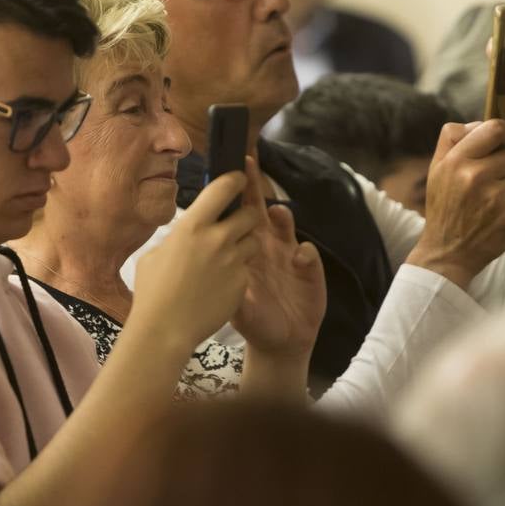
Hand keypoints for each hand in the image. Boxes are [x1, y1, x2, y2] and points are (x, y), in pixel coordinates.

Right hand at [132, 166, 262, 350]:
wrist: (165, 330)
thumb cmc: (152, 292)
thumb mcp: (154, 254)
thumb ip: (176, 239)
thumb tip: (184, 233)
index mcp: (192, 225)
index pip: (224, 187)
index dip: (236, 179)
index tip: (239, 178)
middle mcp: (217, 239)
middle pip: (250, 214)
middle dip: (247, 216)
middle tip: (238, 224)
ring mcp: (233, 262)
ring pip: (253, 242)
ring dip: (246, 243)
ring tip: (230, 255)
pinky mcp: (242, 283)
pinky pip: (247, 269)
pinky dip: (239, 271)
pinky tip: (222, 283)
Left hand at [232, 157, 324, 357]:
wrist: (279, 343)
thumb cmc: (253, 318)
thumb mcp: (230, 301)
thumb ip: (217, 280)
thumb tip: (194, 263)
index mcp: (244, 249)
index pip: (235, 215)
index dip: (231, 194)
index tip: (221, 170)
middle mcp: (267, 247)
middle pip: (261, 211)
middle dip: (256, 187)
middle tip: (249, 162)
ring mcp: (290, 258)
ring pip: (286, 229)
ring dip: (283, 218)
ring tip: (278, 211)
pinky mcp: (310, 274)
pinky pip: (309, 258)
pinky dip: (306, 255)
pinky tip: (300, 257)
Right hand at [405, 120, 504, 289]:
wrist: (447, 252)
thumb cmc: (444, 207)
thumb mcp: (437, 168)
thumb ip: (453, 139)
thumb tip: (481, 123)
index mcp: (456, 161)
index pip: (496, 128)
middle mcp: (476, 177)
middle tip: (503, 173)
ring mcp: (496, 198)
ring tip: (504, 192)